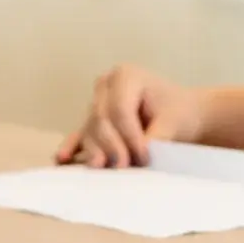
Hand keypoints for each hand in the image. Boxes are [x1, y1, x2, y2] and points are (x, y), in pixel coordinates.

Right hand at [57, 65, 203, 168]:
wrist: (181, 115)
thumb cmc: (179, 113)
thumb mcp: (172, 122)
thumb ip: (153, 138)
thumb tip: (134, 158)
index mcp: (126, 76)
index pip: (120, 109)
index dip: (130, 136)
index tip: (144, 157)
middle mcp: (105, 85)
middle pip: (101, 118)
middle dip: (112, 144)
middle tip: (125, 166)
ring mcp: (96, 102)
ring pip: (90, 128)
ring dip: (95, 149)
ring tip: (101, 166)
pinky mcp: (92, 121)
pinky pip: (79, 133)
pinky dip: (72, 146)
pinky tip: (62, 158)